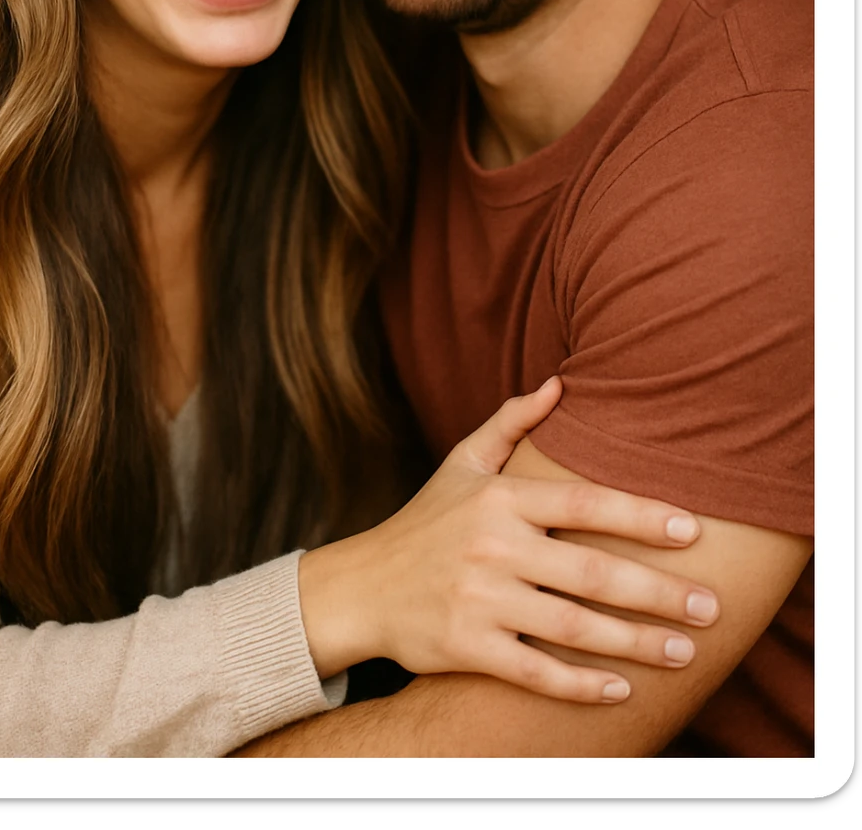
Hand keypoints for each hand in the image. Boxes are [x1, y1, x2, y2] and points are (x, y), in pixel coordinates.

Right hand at [298, 378, 720, 703]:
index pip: (583, 504)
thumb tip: (559, 382)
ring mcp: (479, 600)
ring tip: (685, 652)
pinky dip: (580, 685)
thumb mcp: (462, 462)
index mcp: (499, 498)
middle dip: (658, 593)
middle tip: (709, 607)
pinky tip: (622, 688)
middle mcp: (491, 547)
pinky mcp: (466, 648)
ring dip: (636, 643)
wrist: (362, 587)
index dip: (641, 516)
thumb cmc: (425, 521)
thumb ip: (511, 421)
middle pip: (591, 572)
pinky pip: (535, 672)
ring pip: (571, 627)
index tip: (693, 530)